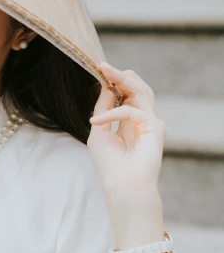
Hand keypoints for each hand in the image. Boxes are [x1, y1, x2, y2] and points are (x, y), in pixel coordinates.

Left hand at [88, 61, 166, 199]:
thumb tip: (104, 86)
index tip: (100, 69)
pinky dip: (113, 113)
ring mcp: (151, 123)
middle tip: (104, 65)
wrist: (122, 186)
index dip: (114, 83)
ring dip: (122, 80)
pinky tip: (97, 122)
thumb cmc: (109, 165)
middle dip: (120, 76)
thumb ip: (103, 109)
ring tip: (106, 71)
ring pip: (141, 92)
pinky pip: (131, 111)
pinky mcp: (155, 127)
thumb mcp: (99, 131)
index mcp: (129, 123)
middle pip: (136, 89)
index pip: (126, 96)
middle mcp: (143, 121)